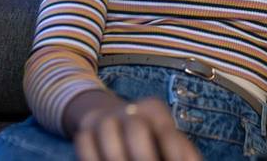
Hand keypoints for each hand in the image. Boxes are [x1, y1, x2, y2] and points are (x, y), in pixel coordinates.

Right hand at [74, 97, 200, 160]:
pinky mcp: (86, 130)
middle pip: (136, 129)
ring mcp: (105, 118)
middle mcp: (129, 109)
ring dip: (116, 158)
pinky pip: (84, 143)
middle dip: (144, 156)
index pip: (166, 132)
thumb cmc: (149, 137)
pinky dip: (93, 157)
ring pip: (108, 133)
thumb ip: (182, 151)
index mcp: (154, 110)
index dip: (174, 153)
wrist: (112, 119)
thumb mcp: (166, 138)